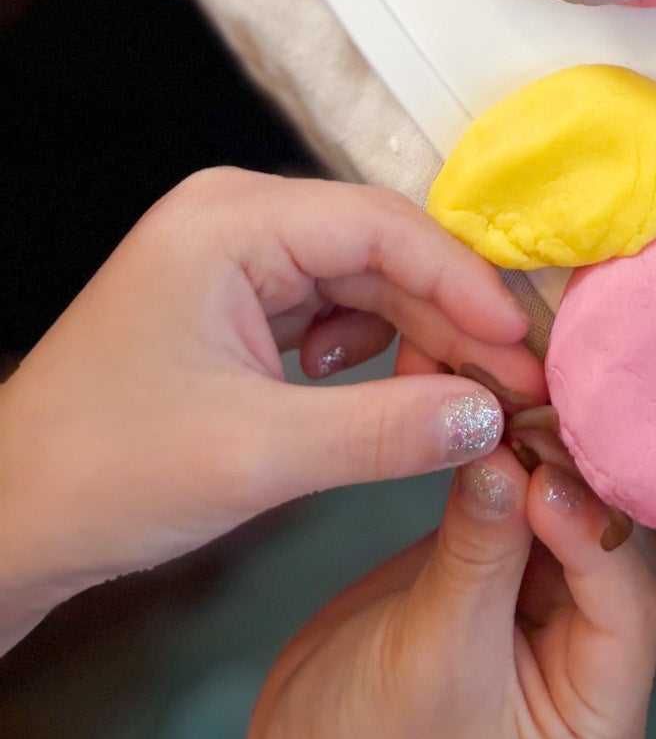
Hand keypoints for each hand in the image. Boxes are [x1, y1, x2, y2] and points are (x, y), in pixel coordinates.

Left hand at [0, 168, 542, 648]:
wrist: (6, 522)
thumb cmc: (103, 474)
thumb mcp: (257, 455)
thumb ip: (385, 429)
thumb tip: (491, 416)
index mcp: (230, 220)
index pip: (382, 227)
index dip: (464, 284)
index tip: (522, 347)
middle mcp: (234, 216)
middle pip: (380, 249)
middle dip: (449, 319)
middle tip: (517, 386)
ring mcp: (233, 255)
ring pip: (364, 280)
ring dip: (417, 338)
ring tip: (464, 400)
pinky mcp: (234, 299)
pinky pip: (332, 307)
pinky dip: (373, 353)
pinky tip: (385, 398)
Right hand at [234, 444, 655, 738]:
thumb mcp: (431, 661)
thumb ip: (477, 556)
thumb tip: (505, 456)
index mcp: (601, 704)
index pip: (625, 599)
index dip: (589, 530)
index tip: (544, 475)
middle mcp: (588, 644)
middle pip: (603, 534)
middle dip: (566, 469)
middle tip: (526, 406)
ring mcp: (544, 596)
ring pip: (560, 499)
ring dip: (531, 444)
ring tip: (500, 389)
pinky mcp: (499, 559)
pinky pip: (512, 493)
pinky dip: (495, 449)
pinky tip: (475, 402)